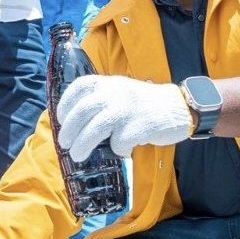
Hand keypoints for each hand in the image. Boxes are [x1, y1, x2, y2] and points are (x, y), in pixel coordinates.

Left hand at [57, 75, 191, 160]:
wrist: (178, 106)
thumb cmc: (144, 103)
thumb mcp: (121, 91)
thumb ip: (101, 98)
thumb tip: (74, 122)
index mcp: (108, 83)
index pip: (79, 87)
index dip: (66, 103)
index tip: (61, 118)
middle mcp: (115, 93)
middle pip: (82, 111)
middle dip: (69, 130)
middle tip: (65, 143)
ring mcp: (126, 109)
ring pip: (95, 129)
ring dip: (83, 144)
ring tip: (78, 155)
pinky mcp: (138, 126)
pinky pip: (118, 143)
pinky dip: (118, 149)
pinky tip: (124, 150)